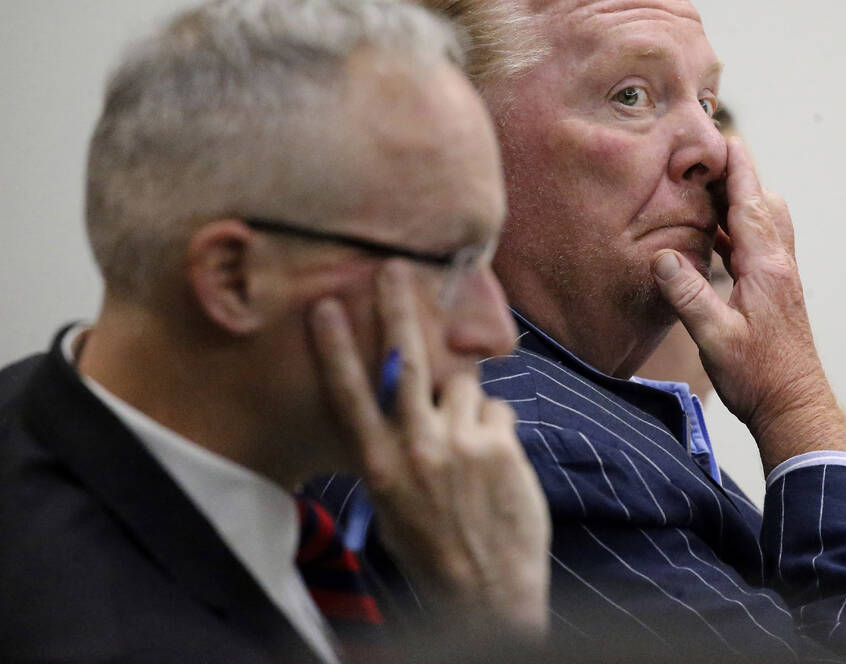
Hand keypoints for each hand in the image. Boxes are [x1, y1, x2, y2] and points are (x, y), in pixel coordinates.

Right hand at [308, 262, 549, 638]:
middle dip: (399, 310)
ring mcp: (460, 443)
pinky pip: (497, 411)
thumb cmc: (433, 550)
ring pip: (463, 385)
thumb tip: (402, 405)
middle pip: (406, 361)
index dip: (335, 348)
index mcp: (379, 465)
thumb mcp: (392, 505)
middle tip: (396, 271)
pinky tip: (496, 462)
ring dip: (465, 402)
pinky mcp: (500, 445)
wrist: (488, 593)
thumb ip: (394, 451)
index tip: (325, 307)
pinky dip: (496, 428)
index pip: (349, 395)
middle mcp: (416, 447)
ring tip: (468, 440)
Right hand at [653, 136, 845, 471]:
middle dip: (736, 174)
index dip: (737, 166)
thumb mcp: (715, 337)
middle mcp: (778, 263)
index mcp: (765, 266)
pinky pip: (756, 243)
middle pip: (761, 201)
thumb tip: (662, 257)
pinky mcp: (775, 289)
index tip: (724, 134)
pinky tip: (713, 234)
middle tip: (704, 155)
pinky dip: (736, 227)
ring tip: (704, 187)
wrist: (794, 405)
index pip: (750, 201)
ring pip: (762, 220)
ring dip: (738, 199)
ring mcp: (780, 275)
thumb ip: (688, 295)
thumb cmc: (759, 377)